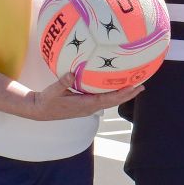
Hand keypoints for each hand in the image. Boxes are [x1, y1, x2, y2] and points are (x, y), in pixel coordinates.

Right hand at [27, 78, 142, 119]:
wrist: (41, 111)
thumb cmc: (47, 101)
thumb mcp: (53, 91)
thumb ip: (62, 82)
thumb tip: (71, 73)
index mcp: (85, 105)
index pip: (107, 100)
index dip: (121, 94)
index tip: (132, 87)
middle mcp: (90, 108)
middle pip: (113, 101)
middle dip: (128, 94)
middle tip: (142, 86)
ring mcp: (89, 108)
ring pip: (110, 101)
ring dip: (123, 94)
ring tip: (135, 86)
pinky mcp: (86, 105)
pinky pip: (104, 99)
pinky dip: (114, 94)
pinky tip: (118, 87)